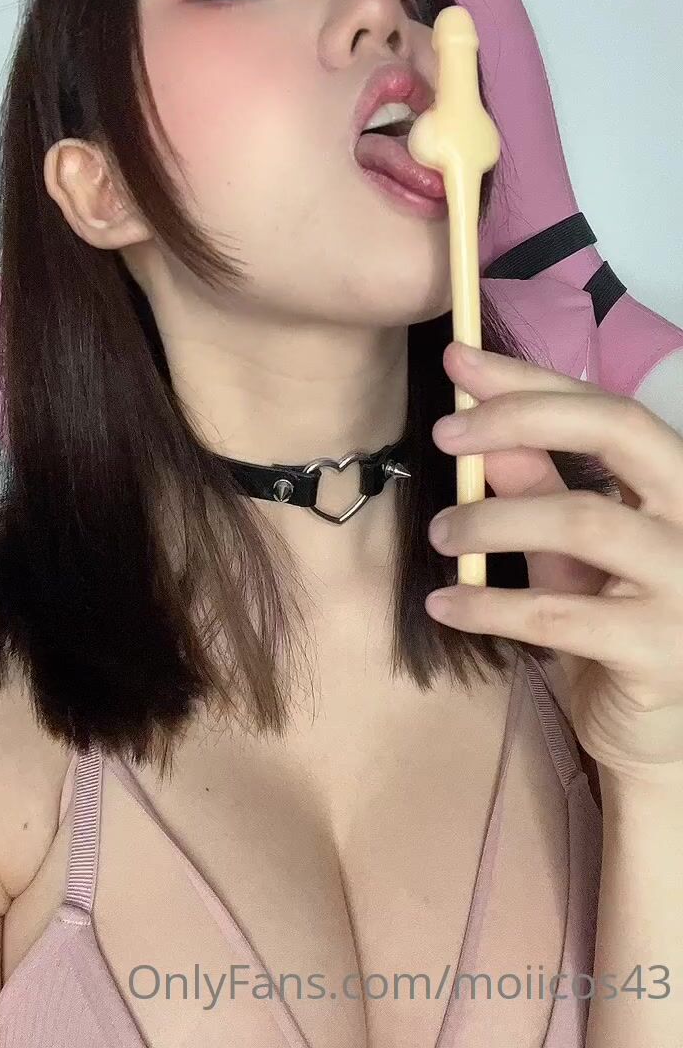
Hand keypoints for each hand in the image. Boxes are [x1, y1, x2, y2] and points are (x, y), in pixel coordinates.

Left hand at [426, 341, 682, 783]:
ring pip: (581, 520)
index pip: (610, 408)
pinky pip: (556, 613)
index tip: (459, 361)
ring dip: (493, 518)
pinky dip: (489, 603)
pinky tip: (445, 601)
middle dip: (521, 417)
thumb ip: (539, 490)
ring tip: (441, 532)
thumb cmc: (613, 625)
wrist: (653, 737)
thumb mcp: (572, 551)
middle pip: (618, 432)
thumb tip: (486, 428)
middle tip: (442, 431)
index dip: (533, 380)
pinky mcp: (661, 651)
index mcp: (680, 484)